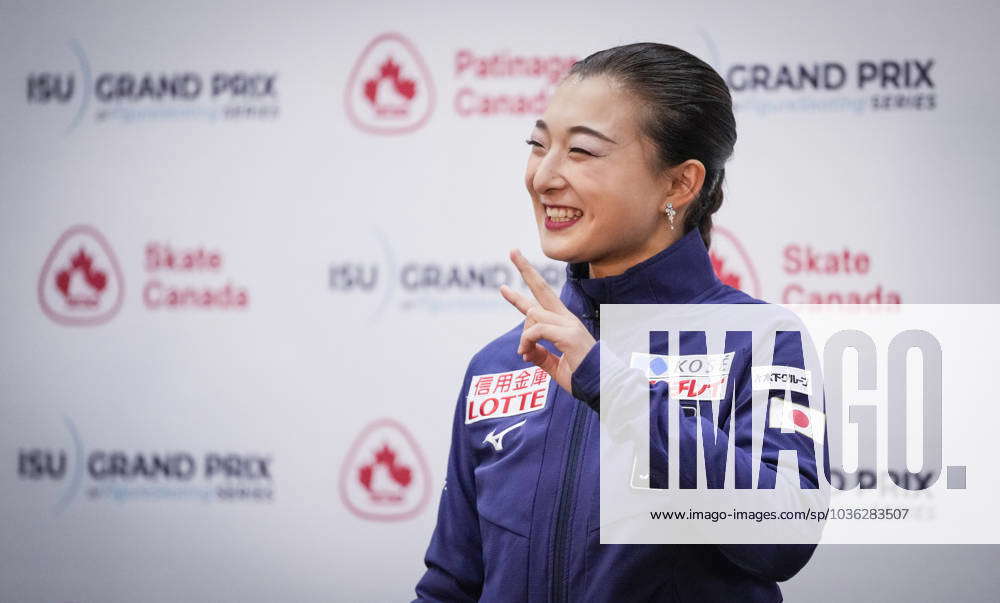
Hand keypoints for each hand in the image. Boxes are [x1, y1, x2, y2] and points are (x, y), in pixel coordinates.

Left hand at [499, 248, 596, 392]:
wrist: (602, 386)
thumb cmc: (582, 377)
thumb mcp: (555, 366)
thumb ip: (539, 356)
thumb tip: (524, 351)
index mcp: (564, 324)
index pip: (541, 302)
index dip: (521, 294)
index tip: (504, 288)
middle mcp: (566, 319)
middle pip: (542, 288)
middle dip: (525, 269)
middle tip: (512, 251)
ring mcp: (568, 324)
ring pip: (533, 315)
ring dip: (524, 336)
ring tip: (524, 353)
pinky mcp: (568, 334)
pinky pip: (537, 330)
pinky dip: (528, 341)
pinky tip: (526, 353)